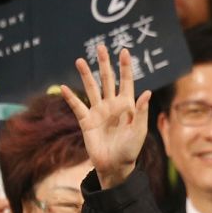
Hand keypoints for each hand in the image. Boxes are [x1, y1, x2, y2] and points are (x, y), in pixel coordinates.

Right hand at [61, 45, 150, 188]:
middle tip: (100, 47)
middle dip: (104, 64)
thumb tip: (148, 92)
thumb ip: (142, 112)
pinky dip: (71, 98)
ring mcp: (98, 112)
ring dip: (86, 75)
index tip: (123, 51)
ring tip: (79, 60)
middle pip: (107, 80)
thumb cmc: (130, 149)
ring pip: (91, 88)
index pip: (126, 81)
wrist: (115, 165)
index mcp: (127, 106)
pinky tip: (64, 87)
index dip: (125, 67)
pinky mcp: (86, 121)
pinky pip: (77, 107)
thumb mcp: (139, 130)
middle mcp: (112, 105)